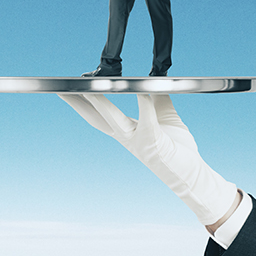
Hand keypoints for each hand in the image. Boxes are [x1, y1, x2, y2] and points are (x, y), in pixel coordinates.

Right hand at [58, 93, 238, 225]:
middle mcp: (127, 138)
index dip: (81, 102)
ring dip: (101, 104)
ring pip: (114, 120)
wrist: (191, 174)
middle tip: (63, 89)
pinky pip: (147, 121)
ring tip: (90, 88)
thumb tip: (154, 81)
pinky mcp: (154, 142)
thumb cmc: (177, 149)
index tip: (68, 89)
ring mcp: (138, 142)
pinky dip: (144, 105)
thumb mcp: (165, 117)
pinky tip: (141, 91)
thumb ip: (156, 98)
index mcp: (126, 132)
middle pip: (96, 118)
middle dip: (78, 104)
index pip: (97, 116)